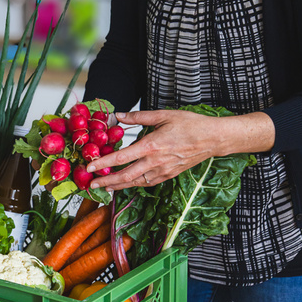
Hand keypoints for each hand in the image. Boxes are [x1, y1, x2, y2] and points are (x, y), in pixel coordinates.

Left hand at [86, 108, 274, 190]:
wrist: (212, 139)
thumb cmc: (190, 124)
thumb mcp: (163, 115)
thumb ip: (139, 117)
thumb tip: (118, 115)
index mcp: (151, 146)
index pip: (122, 158)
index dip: (103, 163)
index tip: (90, 167)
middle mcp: (155, 162)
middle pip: (125, 176)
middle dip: (106, 182)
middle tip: (91, 184)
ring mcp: (162, 172)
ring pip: (135, 183)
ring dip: (118, 186)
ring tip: (104, 186)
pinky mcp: (168, 176)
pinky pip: (147, 183)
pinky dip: (134, 185)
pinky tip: (126, 184)